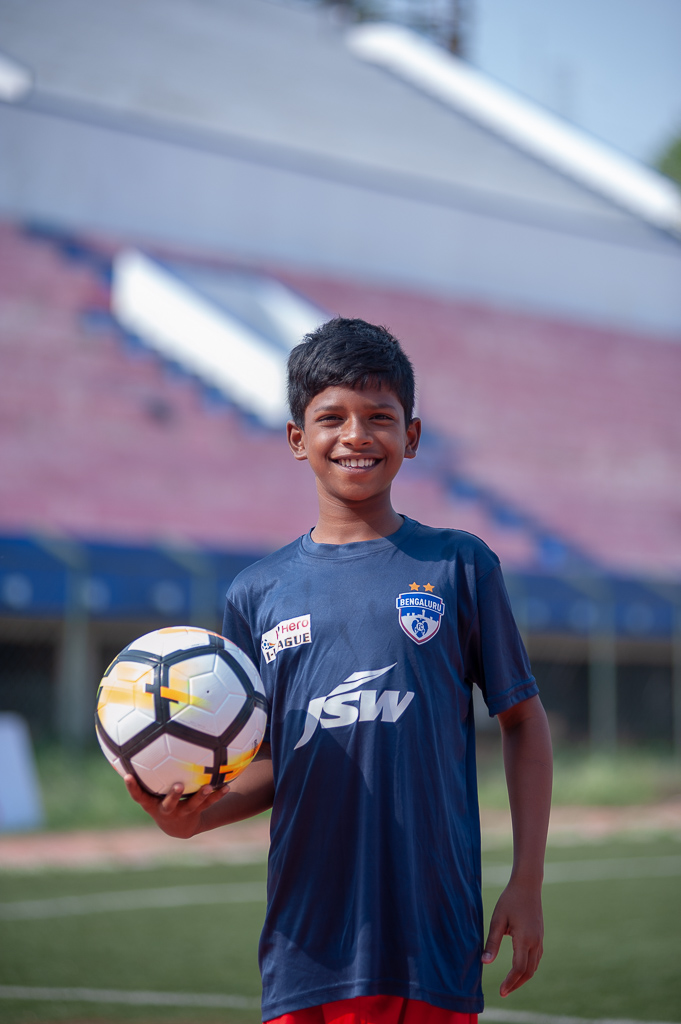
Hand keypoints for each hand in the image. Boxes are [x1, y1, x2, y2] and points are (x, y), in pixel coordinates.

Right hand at [124, 775, 227, 838]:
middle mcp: (166, 810)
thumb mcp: (149, 792)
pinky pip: (208, 803)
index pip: (139, 796)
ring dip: (200, 796)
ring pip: (192, 805)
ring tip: (209, 786)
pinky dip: (218, 794)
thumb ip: (144, 774)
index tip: (128, 776)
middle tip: (178, 785)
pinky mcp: (197, 812)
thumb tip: (133, 746)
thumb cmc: (159, 800)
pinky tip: (227, 786)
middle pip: (169, 804)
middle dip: (173, 796)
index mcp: (151, 804)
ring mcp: (182, 813)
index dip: (132, 788)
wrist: (177, 827)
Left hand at [481, 878, 543, 996]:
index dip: (510, 982)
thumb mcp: (497, 919)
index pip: (519, 968)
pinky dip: (528, 968)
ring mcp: (540, 939)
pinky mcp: (540, 936)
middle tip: (504, 992)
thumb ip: (492, 942)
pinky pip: (536, 958)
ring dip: (522, 978)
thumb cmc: (510, 900)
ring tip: (510, 984)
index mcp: (525, 938)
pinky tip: (520, 970)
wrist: (528, 885)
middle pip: (528, 972)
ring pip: (534, 967)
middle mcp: (535, 942)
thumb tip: (485, 963)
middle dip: (516, 984)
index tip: (501, 991)